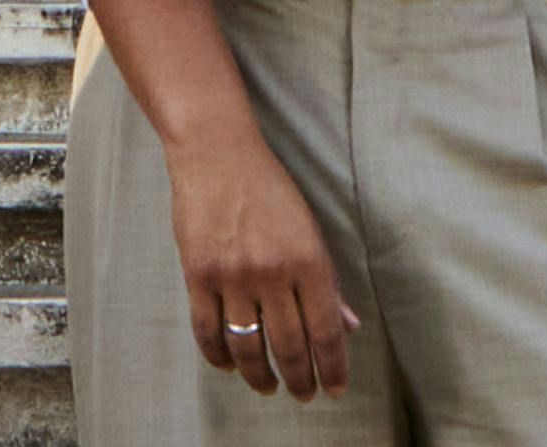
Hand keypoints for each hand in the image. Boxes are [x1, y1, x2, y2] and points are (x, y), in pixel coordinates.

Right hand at [168, 140, 358, 400]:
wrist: (217, 153)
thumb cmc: (269, 187)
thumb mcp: (309, 228)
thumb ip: (327, 281)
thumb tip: (347, 325)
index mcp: (308, 259)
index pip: (326, 330)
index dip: (332, 367)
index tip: (333, 388)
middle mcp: (273, 272)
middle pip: (289, 346)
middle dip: (300, 379)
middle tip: (303, 394)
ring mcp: (233, 276)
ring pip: (248, 347)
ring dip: (260, 376)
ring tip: (269, 386)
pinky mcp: (199, 275)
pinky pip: (208, 331)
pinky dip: (220, 357)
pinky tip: (231, 365)